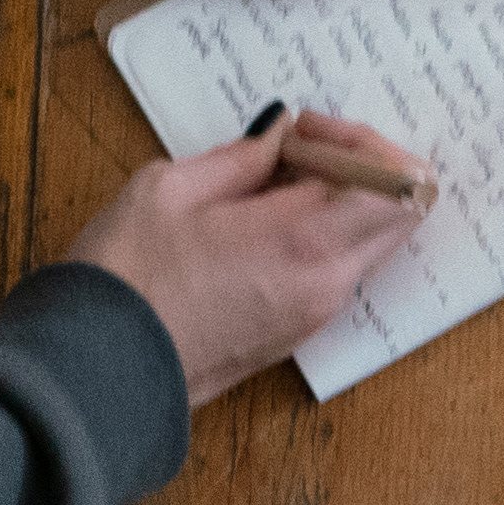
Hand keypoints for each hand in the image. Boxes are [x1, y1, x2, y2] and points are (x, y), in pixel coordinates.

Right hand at [64, 115, 430, 396]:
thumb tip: (278, 137)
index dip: (359, 141)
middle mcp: (327, 279)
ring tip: (268, 187)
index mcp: (302, 236)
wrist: (101, 373)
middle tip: (299, 151)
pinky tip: (259, 225)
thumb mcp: (169, 188)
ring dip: (342, 203)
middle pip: (402, 213)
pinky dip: (323, 237)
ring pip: (372, 242)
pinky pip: (340, 270)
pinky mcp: (299, 332)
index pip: (394, 179)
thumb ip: (240, 158)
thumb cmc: (124, 278)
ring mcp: (317, 312)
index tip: (302, 131)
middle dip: (365, 168)